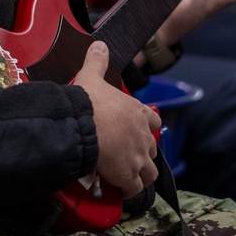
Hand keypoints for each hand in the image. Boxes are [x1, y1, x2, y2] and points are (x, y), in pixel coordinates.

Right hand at [74, 42, 159, 198]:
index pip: (153, 123)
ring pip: (149, 172)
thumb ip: (97, 61)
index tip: (137, 134)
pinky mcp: (129, 175)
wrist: (82, 126)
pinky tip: (120, 190)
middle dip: (143, 155)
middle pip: (152, 150)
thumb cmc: (88, 102)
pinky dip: (129, 191)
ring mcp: (138, 157)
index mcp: (138, 112)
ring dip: (140, 175)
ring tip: (127, 177)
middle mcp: (143, 136)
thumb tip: (100, 45)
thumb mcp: (92, 76)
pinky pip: (135, 188)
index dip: (147, 129)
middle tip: (127, 157)